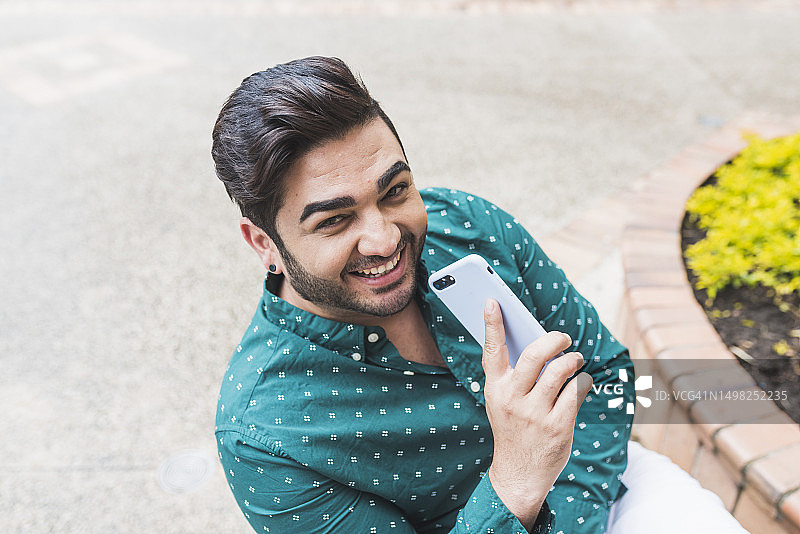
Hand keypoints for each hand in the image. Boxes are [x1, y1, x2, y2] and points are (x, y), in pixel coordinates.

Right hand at [481, 299, 592, 529]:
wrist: (519, 473)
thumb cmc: (513, 428)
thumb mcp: (502, 402)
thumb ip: (515, 376)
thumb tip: (540, 344)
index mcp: (495, 389)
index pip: (492, 350)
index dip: (492, 324)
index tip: (493, 301)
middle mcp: (512, 398)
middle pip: (534, 355)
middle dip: (553, 339)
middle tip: (563, 337)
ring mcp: (535, 413)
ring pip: (560, 370)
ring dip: (572, 359)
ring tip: (575, 359)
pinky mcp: (558, 425)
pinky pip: (577, 390)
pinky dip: (583, 381)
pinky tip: (582, 382)